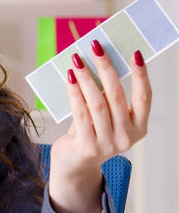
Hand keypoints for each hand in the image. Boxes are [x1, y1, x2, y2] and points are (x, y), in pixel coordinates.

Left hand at [48, 42, 150, 212]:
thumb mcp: (105, 117)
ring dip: (86, 78)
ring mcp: (108, 144)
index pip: (145, 98)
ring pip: (97, 103)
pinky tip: (69, 79)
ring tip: (77, 61)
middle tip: (96, 48)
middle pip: (117, 96)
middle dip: (106, 68)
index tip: (135, 53)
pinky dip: (74, 93)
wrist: (74, 164)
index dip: (141, 75)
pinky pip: (80, 113)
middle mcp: (127, 137)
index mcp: (139, 128)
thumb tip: (98, 64)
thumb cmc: (91, 132)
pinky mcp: (88, 147)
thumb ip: (106, 98)